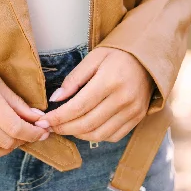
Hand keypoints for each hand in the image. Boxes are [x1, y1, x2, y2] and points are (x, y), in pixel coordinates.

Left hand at [34, 47, 154, 141]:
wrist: (148, 58)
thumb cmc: (117, 54)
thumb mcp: (93, 58)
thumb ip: (74, 79)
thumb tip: (55, 99)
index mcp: (109, 81)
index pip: (78, 107)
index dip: (58, 117)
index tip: (42, 122)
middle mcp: (123, 99)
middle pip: (87, 124)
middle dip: (64, 128)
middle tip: (48, 127)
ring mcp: (132, 111)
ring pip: (99, 134)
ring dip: (78, 135)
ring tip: (64, 128)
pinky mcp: (137, 118)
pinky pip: (113, 136)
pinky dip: (96, 136)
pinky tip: (85, 128)